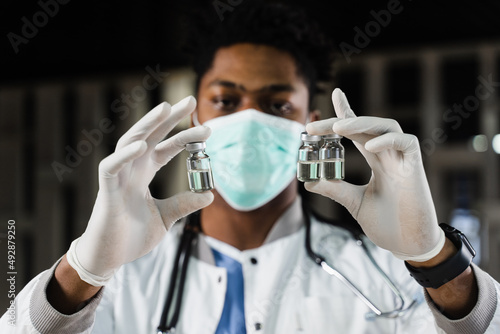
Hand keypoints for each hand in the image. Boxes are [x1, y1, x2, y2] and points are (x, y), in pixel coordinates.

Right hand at [66, 96, 213, 285]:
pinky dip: (124, 155)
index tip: (207, 129)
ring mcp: (118, 177)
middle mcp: (132, 170)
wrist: (110, 258)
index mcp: (144, 174)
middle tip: (190, 100)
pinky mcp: (106, 190)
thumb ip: (184, 204)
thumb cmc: (132, 236)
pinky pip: (111, 167)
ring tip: (165, 109)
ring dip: (146, 124)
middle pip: (150, 136)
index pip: (165, 147)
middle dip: (168, 117)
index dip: (184, 137)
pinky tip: (141, 146)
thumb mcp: (167, 217)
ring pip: (130, 142)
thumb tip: (210, 195)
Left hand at [305, 88, 444, 261]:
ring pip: (387, 127)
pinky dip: (387, 141)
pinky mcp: (415, 168)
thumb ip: (335, 189)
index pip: (359, 131)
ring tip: (338, 128)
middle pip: (366, 126)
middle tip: (313, 126)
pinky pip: (406, 143)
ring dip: (361, 124)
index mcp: (377, 161)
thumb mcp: (354, 203)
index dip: (348, 111)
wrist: (409, 246)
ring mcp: (403, 160)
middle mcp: (389, 155)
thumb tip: (309, 180)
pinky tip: (368, 146)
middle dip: (341, 120)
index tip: (334, 94)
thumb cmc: (388, 224)